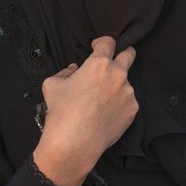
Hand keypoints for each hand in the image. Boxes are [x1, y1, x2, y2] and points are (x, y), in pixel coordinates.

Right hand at [32, 36, 137, 185]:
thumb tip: (74, 70)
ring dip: (115, 86)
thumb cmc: (61, 112)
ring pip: (125, 83)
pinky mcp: (133, 109)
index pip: (108, 42)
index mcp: (99, 64)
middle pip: (129, 54)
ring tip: (99, 101)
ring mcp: (128, 92)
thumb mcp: (52, 84)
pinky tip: (105, 113)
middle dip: (124, 53)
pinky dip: (118, 103)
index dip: (102, 43)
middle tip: (114, 61)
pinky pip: (127, 101)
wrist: (74, 143)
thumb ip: (65, 72)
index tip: (97, 47)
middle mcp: (118, 74)